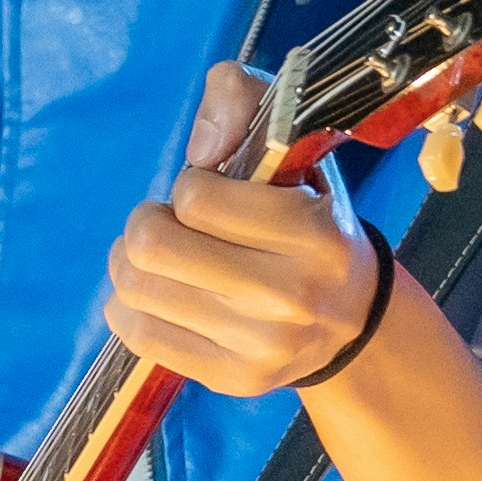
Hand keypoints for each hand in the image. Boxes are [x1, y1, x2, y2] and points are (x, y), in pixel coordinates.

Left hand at [104, 64, 382, 400]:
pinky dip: (129, 306)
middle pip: (153, 248)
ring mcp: (262, 347)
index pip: (196, 198)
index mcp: (315, 233)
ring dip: (132, 263)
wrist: (351, 318)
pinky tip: (157, 292)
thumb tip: (199, 151)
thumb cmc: (310, 218)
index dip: (189, 186)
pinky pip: (138, 335)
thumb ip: (244, 100)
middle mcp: (291, 297)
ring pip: (136, 291)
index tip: (208, 195)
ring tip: (161, 257)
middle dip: (147, 224)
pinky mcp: (233, 380)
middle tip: (167, 225)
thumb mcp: (296, 145)